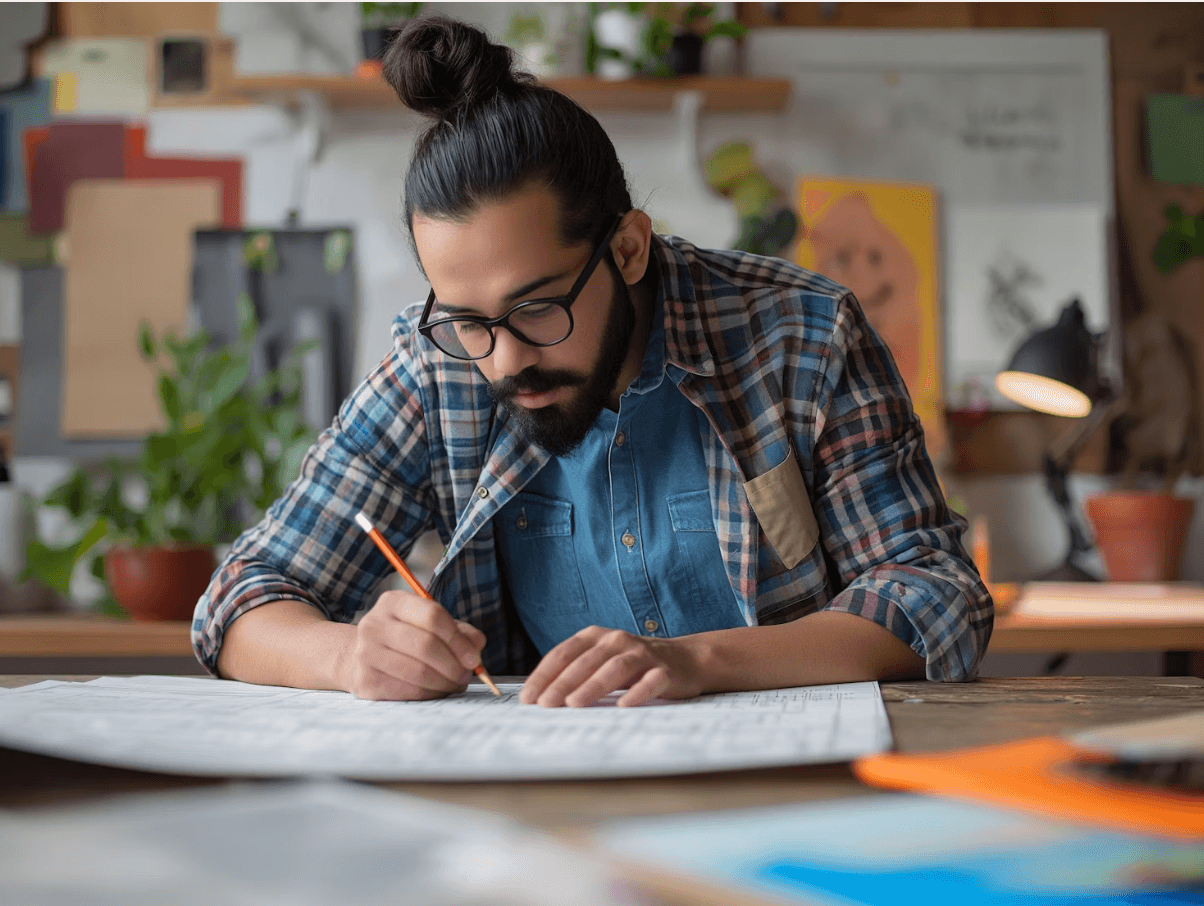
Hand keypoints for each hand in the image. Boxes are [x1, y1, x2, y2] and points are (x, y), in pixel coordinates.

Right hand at [343, 590, 485, 700]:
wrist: (358, 658)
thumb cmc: (404, 639)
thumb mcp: (429, 625)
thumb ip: (459, 632)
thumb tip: (476, 647)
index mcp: (393, 602)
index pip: (433, 616)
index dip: (458, 640)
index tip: (474, 658)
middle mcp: (374, 624)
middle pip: (426, 645)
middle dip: (454, 665)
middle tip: (466, 676)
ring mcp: (365, 653)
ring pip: (418, 672)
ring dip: (444, 683)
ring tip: (454, 684)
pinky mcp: (365, 680)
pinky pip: (408, 691)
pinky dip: (429, 695)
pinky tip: (436, 691)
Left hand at [519, 626, 702, 707]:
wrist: (685, 660)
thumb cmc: (634, 665)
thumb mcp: (602, 661)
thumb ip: (576, 672)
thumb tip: (541, 698)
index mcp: (597, 637)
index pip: (564, 653)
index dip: (544, 674)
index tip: (529, 697)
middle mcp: (618, 641)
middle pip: (586, 661)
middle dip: (563, 683)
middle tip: (545, 704)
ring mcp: (643, 655)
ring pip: (615, 668)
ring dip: (593, 686)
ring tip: (574, 704)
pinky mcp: (665, 672)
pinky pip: (650, 682)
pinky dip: (636, 693)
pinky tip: (623, 706)